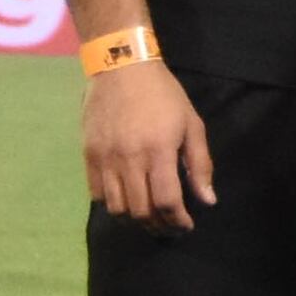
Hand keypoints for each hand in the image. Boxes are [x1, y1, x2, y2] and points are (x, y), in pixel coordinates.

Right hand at [83, 56, 212, 230]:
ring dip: (134, 220)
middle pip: (140, 210)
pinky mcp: (88, 154)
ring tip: (149, 218)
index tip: (185, 226)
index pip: (166, 201)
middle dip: (158, 225)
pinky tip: (127, 201)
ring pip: (116, 207)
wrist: (121, 68)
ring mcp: (105, 158)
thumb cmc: (164, 95)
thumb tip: (207, 201)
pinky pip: (96, 193)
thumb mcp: (192, 125)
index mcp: (158, 152)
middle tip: (169, 227)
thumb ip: (200, 165)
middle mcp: (128, 159)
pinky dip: (112, 205)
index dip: (177, 221)